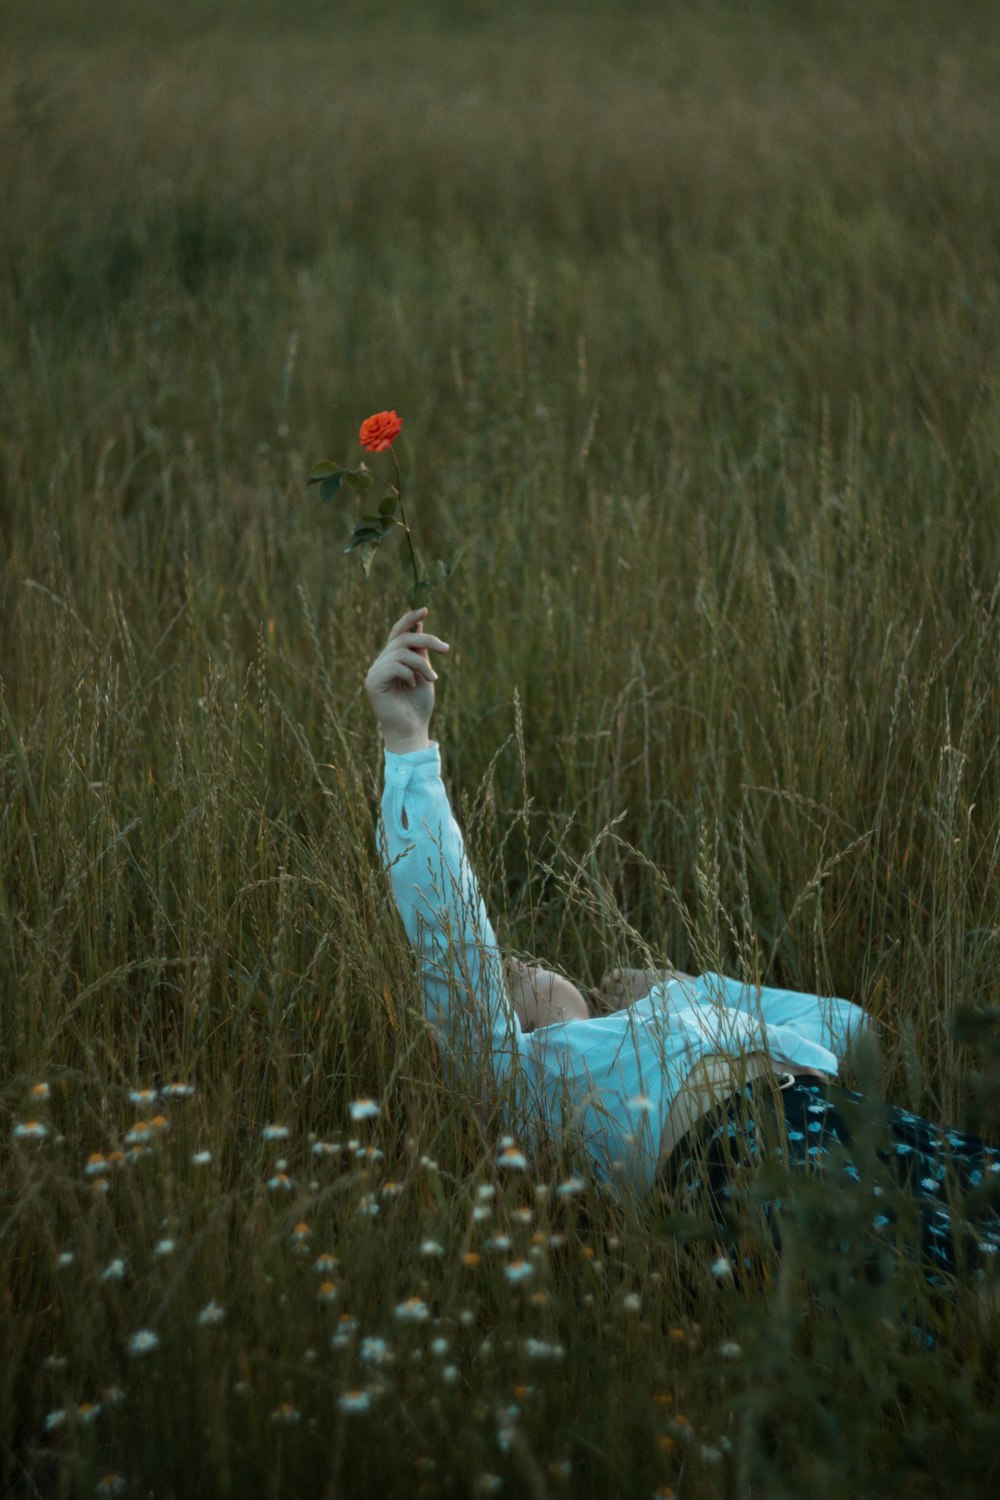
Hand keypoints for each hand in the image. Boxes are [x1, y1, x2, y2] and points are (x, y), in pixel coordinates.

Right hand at [365, 607, 449, 753]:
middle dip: (426, 639)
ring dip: (422, 664)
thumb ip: (420, 651)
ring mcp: (374, 672)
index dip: (409, 619)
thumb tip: (419, 625)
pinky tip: (413, 685)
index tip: (425, 609)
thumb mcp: (424, 673)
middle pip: (402, 638)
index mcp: (392, 659)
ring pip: (401, 652)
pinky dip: (409, 673)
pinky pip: (394, 666)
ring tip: (431, 679)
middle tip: (445, 649)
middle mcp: (380, 663)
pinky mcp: (372, 682)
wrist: (412, 731)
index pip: (397, 633)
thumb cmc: (418, 706)